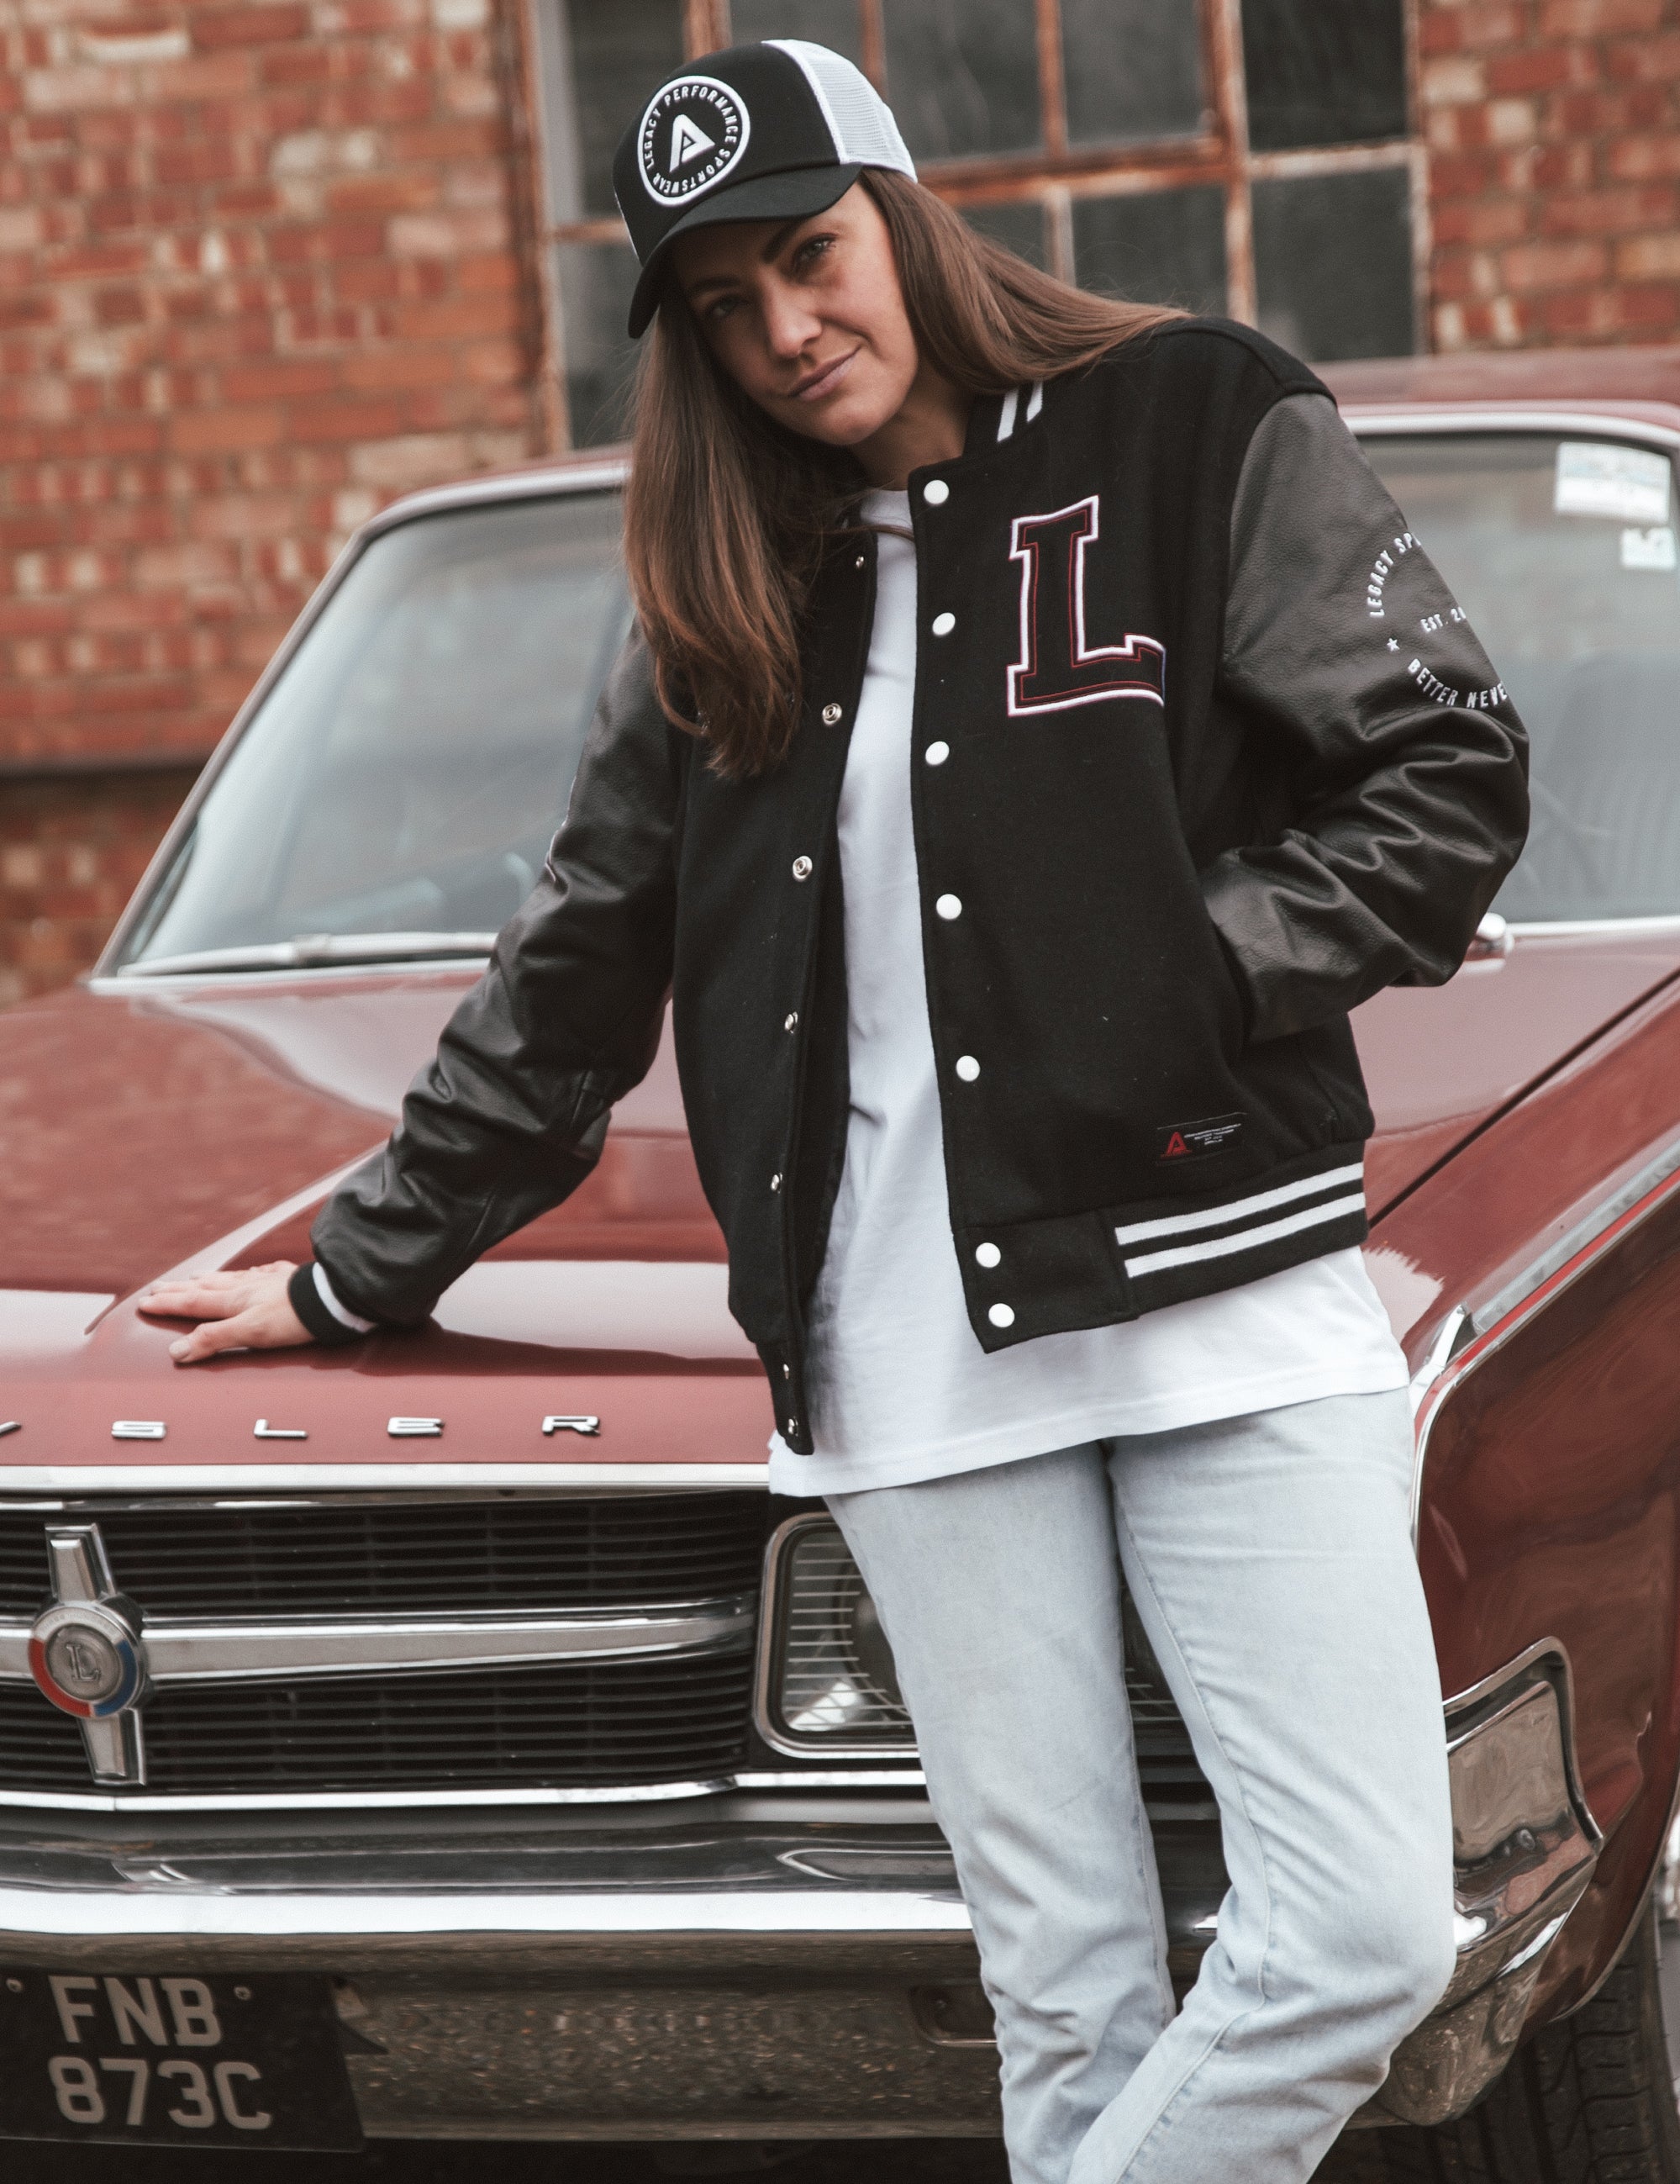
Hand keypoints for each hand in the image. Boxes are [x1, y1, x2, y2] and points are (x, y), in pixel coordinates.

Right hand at [139, 1261, 314, 1364]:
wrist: (332, 1300)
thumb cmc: (293, 1318)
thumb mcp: (249, 1333)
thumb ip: (213, 1340)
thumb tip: (177, 1350)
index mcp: (234, 1300)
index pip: (192, 1302)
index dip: (167, 1304)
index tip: (145, 1302)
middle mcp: (246, 1287)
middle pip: (205, 1287)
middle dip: (179, 1289)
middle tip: (158, 1286)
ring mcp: (267, 1281)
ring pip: (229, 1278)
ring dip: (208, 1279)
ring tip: (194, 1276)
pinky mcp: (287, 1281)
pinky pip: (260, 1273)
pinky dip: (247, 1273)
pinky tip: (250, 1271)